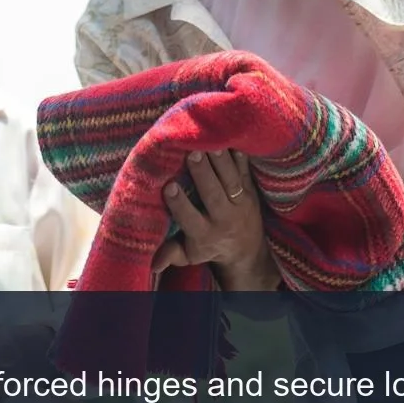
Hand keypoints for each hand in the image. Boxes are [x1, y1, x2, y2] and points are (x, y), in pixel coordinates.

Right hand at [153, 150, 279, 291]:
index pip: (191, 219)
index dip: (181, 204)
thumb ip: (171, 254)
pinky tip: (231, 138)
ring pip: (231, 180)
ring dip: (221, 161)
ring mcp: (240, 203)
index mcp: (205, 235)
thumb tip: (152, 264)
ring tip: (210, 142)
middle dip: (204, 175)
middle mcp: (224, 219)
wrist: (247, 249)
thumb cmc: (209, 247)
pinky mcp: (251, 190)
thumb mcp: (190, 255)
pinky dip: (239, 155)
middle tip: (192, 154)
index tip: (169, 187)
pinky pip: (246, 171)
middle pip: (214, 195)